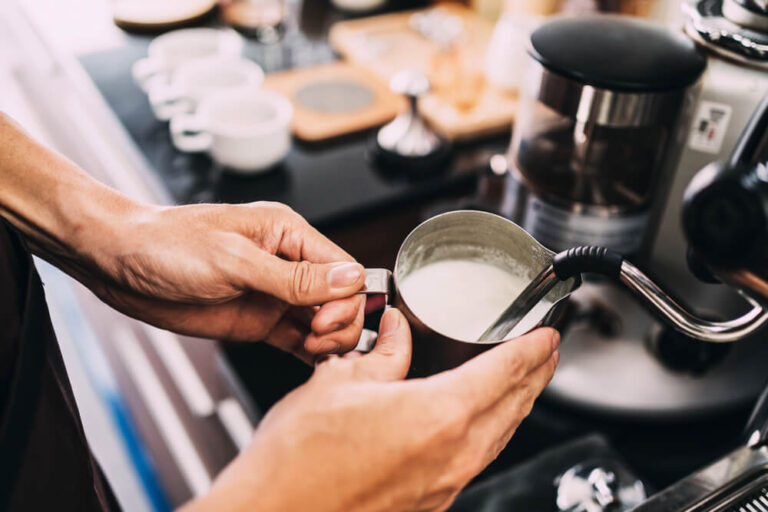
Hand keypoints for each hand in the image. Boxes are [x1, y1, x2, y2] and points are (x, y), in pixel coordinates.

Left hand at [82, 202, 366, 358]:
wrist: (119, 264)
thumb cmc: (168, 245)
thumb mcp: (234, 260)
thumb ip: (293, 277)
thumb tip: (349, 279)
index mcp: (288, 234)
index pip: (343, 268)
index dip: (345, 298)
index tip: (323, 321)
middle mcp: (287, 264)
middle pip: (341, 298)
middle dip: (340, 322)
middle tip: (317, 339)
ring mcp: (274, 295)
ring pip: (325, 321)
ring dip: (329, 340)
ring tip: (312, 350)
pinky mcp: (259, 322)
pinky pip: (298, 339)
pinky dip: (312, 353)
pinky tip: (312, 361)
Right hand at [185, 310, 559, 511]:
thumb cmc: (298, 460)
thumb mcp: (340, 383)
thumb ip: (382, 355)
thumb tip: (397, 331)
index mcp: (438, 417)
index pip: (504, 373)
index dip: (532, 350)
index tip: (548, 335)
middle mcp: (452, 457)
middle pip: (512, 407)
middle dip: (534, 376)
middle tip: (546, 354)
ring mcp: (443, 487)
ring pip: (497, 437)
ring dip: (515, 406)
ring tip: (521, 385)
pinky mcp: (427, 505)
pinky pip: (474, 461)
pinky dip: (487, 434)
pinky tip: (476, 425)